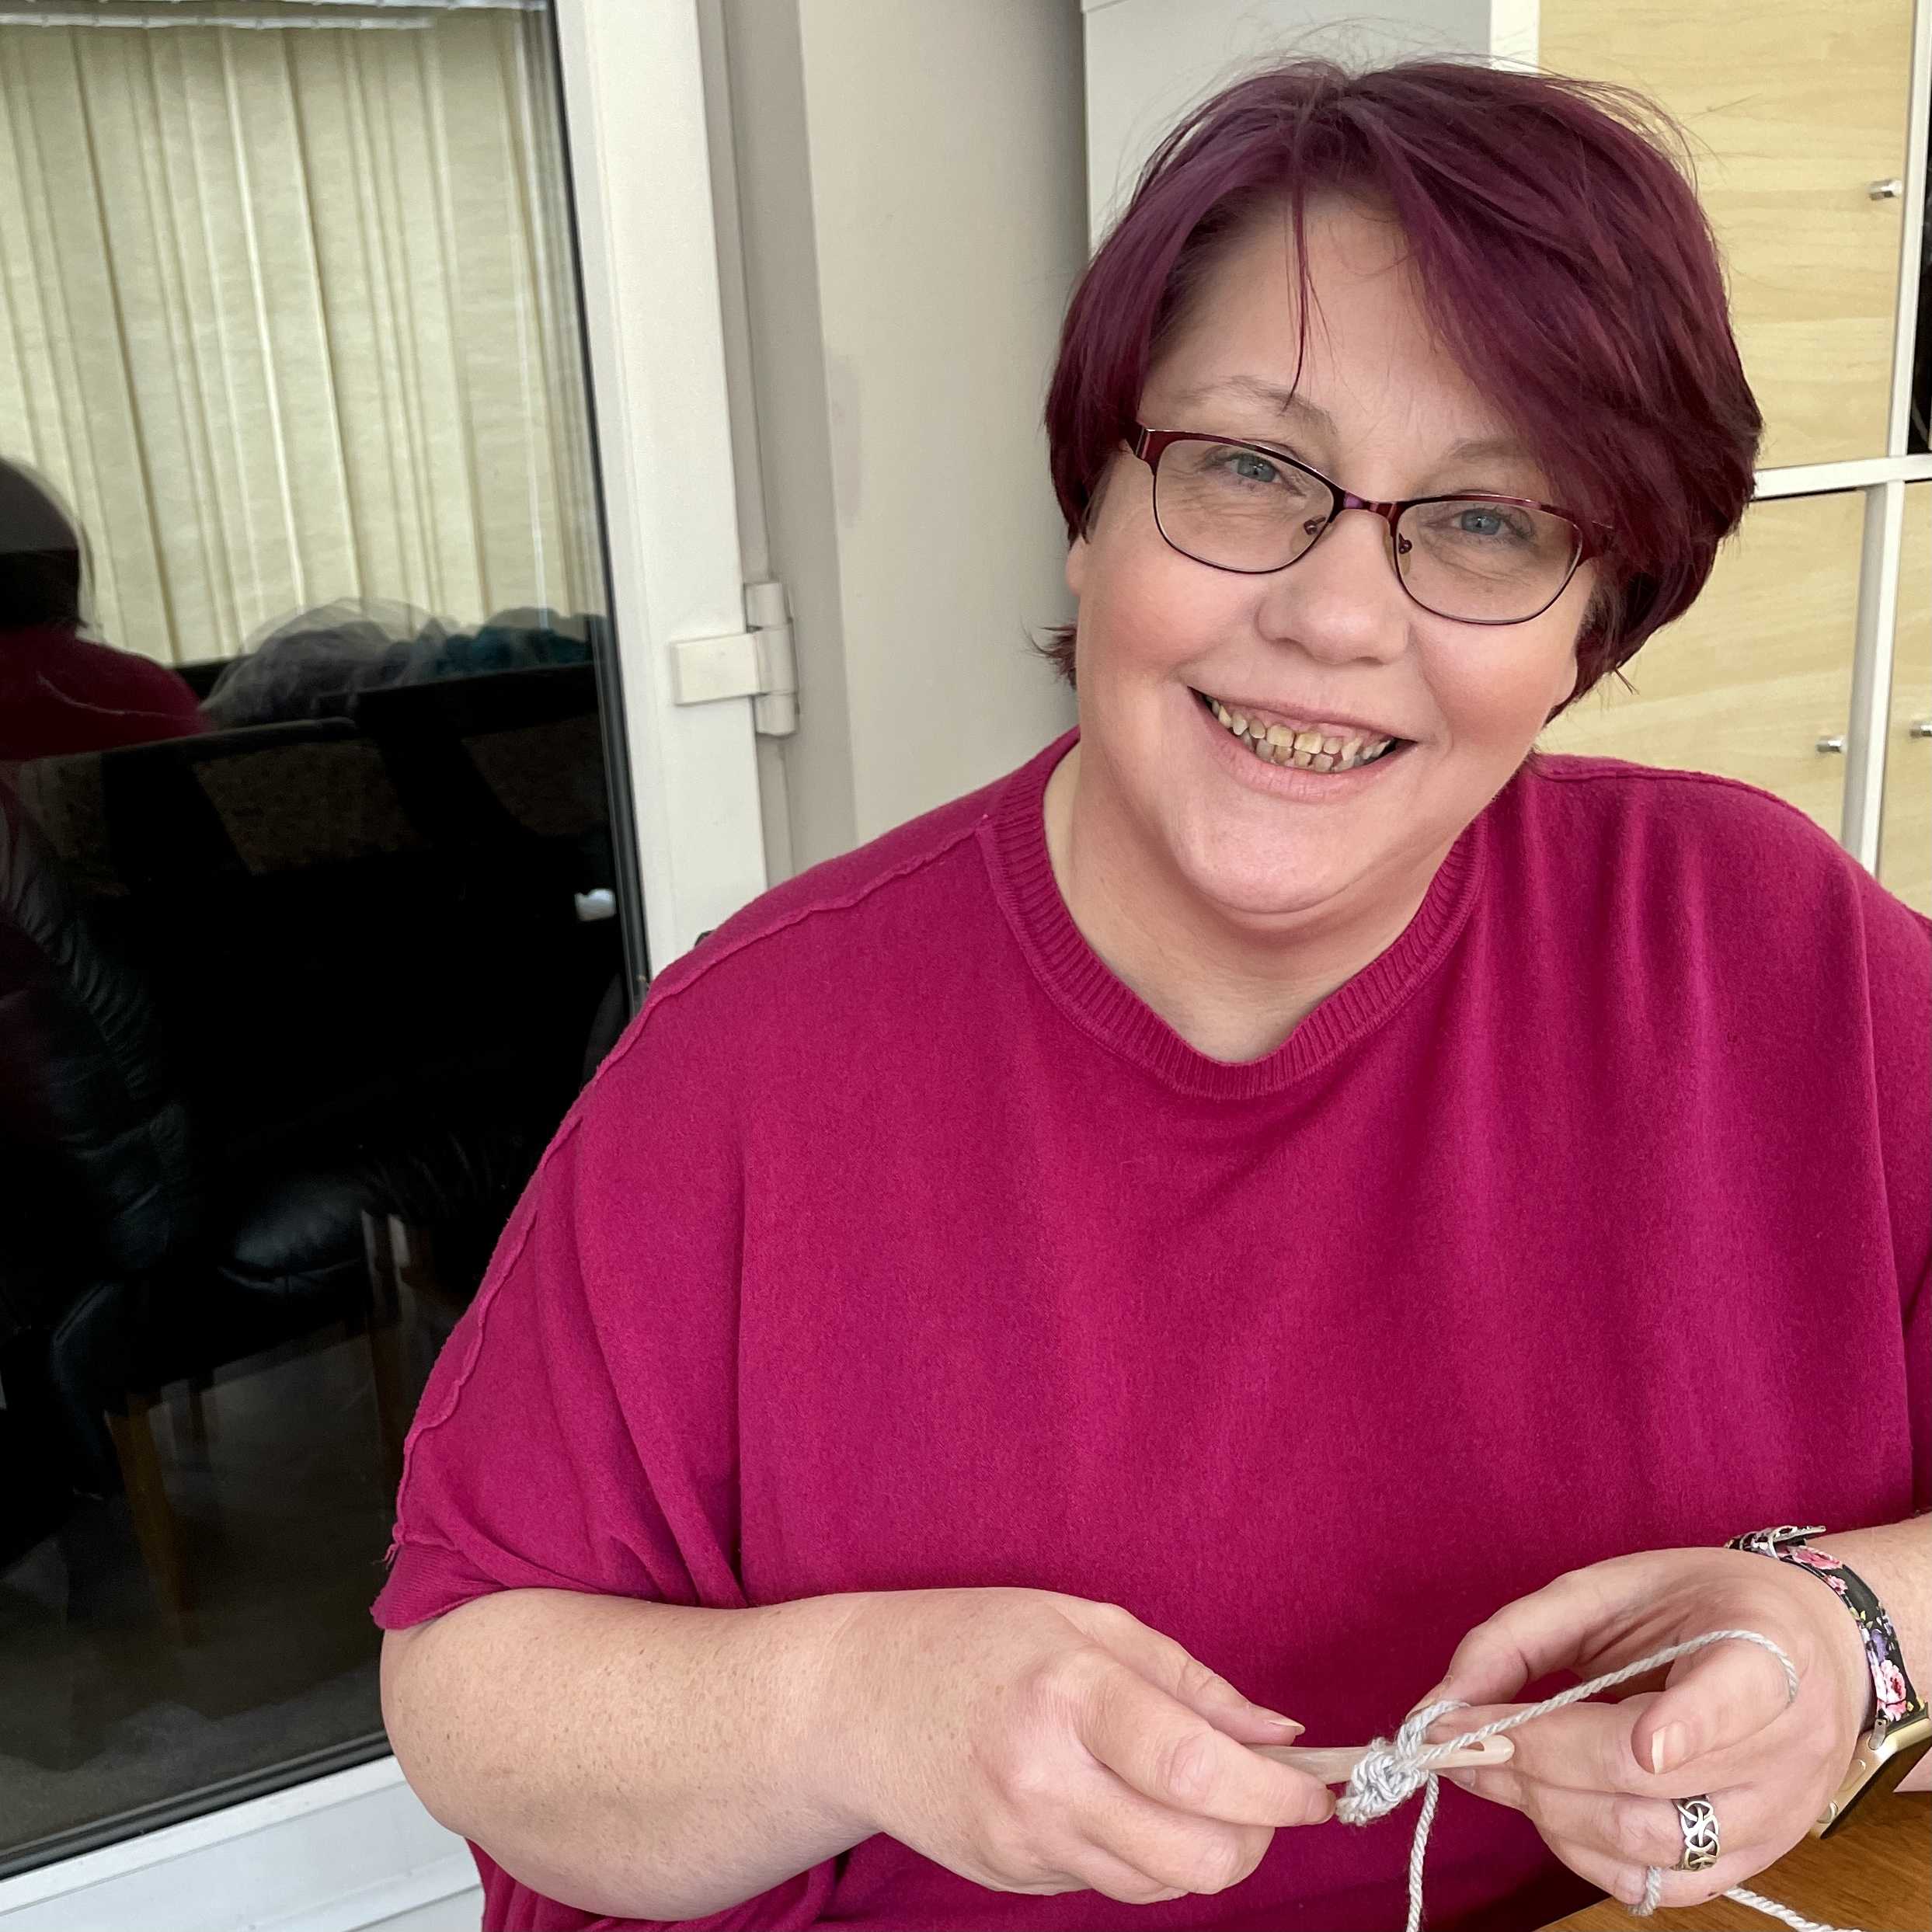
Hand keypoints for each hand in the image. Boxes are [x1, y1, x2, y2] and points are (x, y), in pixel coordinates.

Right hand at [817, 1586, 1332, 1903]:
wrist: (855, 1701)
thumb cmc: (976, 1641)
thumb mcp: (1082, 1620)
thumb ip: (1188, 1680)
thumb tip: (1281, 1736)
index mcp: (1070, 1691)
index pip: (1197, 1769)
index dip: (1275, 1794)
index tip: (1319, 1791)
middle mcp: (1046, 1777)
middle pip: (1194, 1856)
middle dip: (1255, 1840)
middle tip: (1266, 1800)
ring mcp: (1024, 1840)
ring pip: (1161, 1885)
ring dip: (1202, 1853)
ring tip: (1192, 1794)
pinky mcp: (1009, 1878)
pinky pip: (1109, 1883)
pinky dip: (1141, 1854)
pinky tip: (1117, 1800)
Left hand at [1411, 1547, 1871, 1909]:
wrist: (1808, 1645)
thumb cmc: (1697, 1605)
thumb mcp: (1608, 1586)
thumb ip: (1520, 1636)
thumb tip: (1440, 1703)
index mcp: (1763, 1654)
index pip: (1733, 1701)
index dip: (1688, 1726)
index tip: (1640, 1741)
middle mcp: (1783, 1748)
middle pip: (1648, 1785)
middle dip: (1534, 1762)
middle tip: (1454, 1737)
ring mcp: (1775, 1817)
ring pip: (1650, 1848)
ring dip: (1548, 1814)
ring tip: (1486, 1767)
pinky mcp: (1755, 1862)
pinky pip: (1663, 1887)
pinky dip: (1587, 1855)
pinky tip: (1543, 1806)